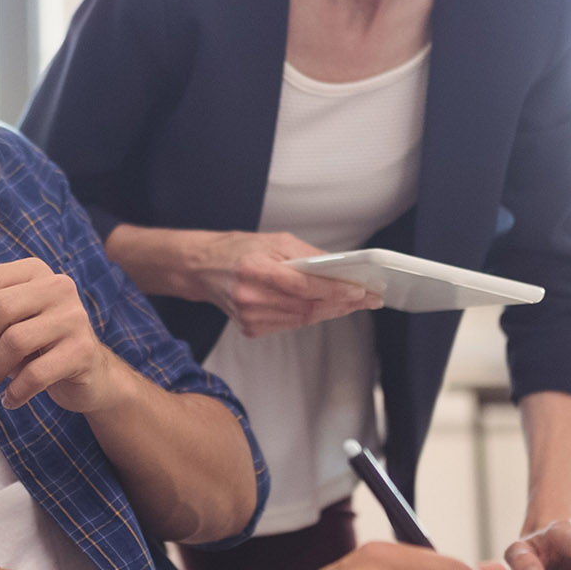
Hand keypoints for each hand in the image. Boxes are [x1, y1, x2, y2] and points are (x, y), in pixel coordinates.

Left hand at [0, 258, 129, 412]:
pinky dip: (15, 391)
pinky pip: (35, 374)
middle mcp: (57, 287)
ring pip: (15, 341)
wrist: (90, 373)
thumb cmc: (40, 345)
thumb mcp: (4, 325)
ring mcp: (73, 317)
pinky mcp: (82, 350)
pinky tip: (10, 398)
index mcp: (34, 272)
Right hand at [190, 232, 379, 337]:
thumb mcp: (274, 240)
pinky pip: (290, 325)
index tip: (360, 290)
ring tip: (353, 303)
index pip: (303, 285)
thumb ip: (307, 254)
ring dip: (331, 311)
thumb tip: (340, 267)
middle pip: (307, 306)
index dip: (335, 290)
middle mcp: (250, 296)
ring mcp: (249, 316)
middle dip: (341, 303)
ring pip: (302, 319)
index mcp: (255, 269)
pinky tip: (326, 308)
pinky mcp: (250, 328)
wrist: (203, 268)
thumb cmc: (238, 250)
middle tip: (367, 298)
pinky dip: (311, 316)